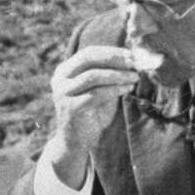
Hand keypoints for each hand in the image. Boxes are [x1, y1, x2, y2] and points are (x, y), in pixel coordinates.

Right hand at [44, 46, 140, 179]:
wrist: (77, 142)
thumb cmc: (91, 114)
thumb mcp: (100, 89)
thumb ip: (109, 75)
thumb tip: (132, 58)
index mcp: (64, 71)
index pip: (88, 52)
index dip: (111, 52)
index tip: (132, 55)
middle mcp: (59, 79)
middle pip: (88, 59)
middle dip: (114, 59)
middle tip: (134, 63)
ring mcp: (62, 93)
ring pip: (92, 75)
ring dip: (118, 75)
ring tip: (135, 77)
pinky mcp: (70, 108)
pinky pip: (96, 94)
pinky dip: (115, 89)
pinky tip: (127, 89)